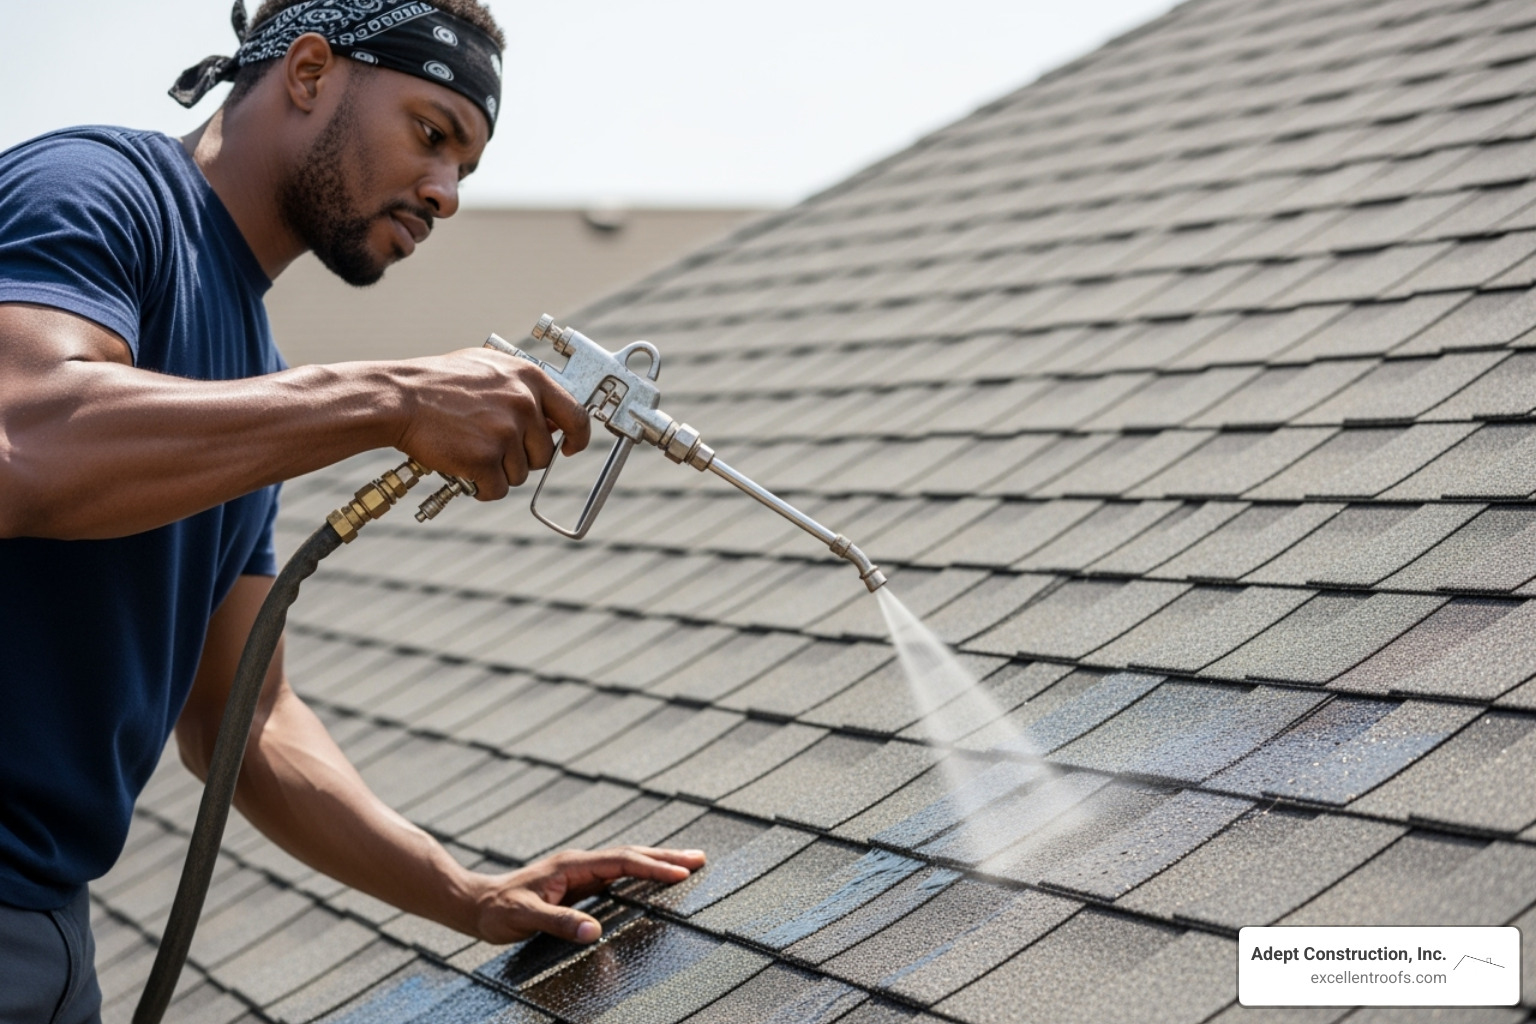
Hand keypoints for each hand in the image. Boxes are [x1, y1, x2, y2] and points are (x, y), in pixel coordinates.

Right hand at [392, 348, 592, 499]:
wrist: (399, 398)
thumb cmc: (438, 382)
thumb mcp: (489, 368)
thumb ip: (523, 388)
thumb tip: (551, 416)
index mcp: (529, 378)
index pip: (575, 416)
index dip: (577, 438)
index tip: (570, 448)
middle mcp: (523, 404)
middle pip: (544, 454)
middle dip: (521, 459)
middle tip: (491, 449)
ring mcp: (505, 432)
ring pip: (519, 475)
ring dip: (497, 472)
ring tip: (469, 451)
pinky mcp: (485, 458)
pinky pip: (497, 490)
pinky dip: (480, 488)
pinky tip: (462, 470)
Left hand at [466, 846, 705, 943]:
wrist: (477, 904)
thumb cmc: (499, 912)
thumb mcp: (525, 917)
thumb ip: (559, 923)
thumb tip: (594, 932)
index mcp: (572, 865)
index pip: (622, 861)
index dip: (652, 867)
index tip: (681, 874)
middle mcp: (579, 864)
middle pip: (631, 854)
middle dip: (666, 857)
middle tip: (700, 859)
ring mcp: (579, 872)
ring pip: (626, 861)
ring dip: (657, 862)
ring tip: (687, 864)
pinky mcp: (577, 884)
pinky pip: (617, 874)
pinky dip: (640, 873)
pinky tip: (651, 879)